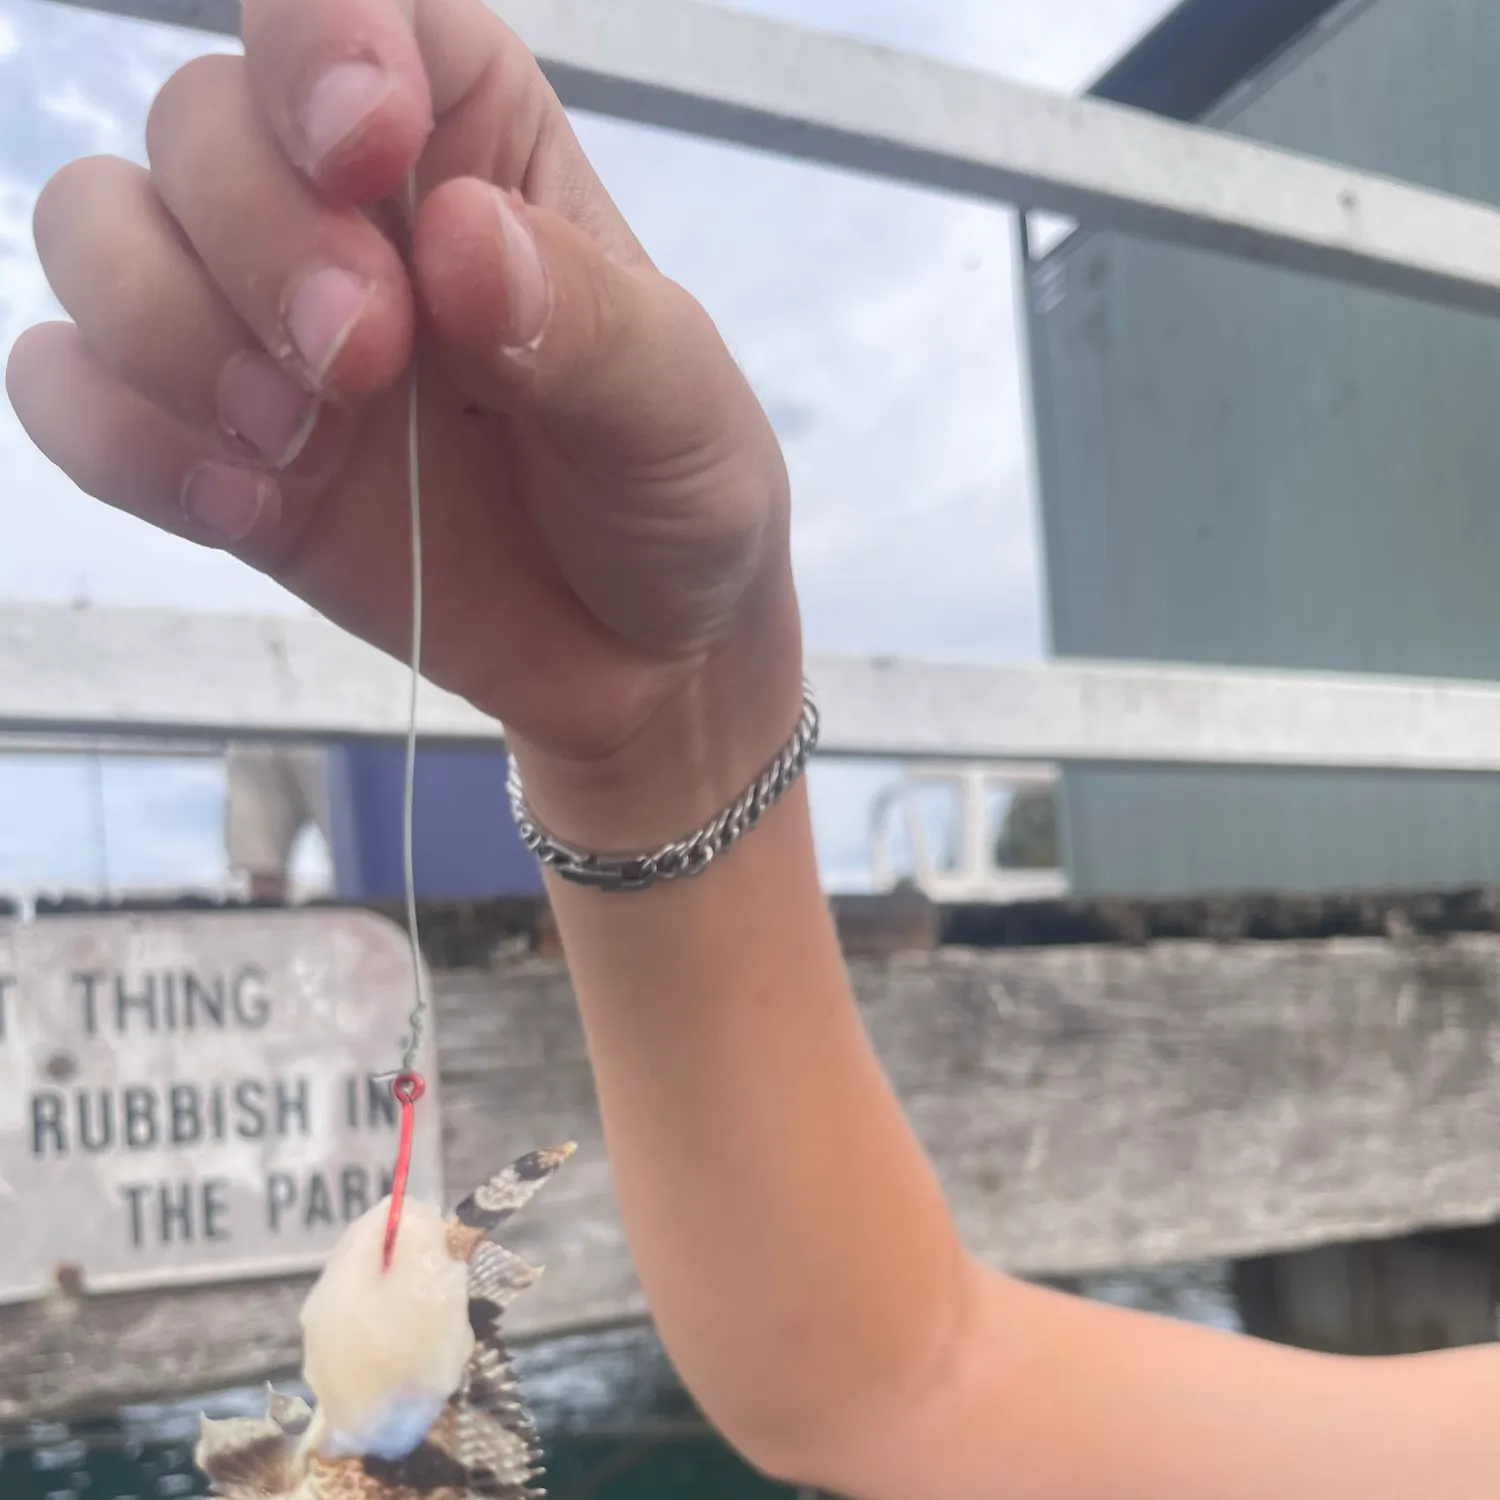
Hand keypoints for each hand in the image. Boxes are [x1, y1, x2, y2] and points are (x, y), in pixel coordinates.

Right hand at [7, 0, 801, 843]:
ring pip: (95, 230)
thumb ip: (588, 326)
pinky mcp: (215, 454)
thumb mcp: (680, 412)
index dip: (323, 40)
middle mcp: (349, 222)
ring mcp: (266, 339)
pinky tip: (244, 506)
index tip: (365, 149)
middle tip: (363, 362)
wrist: (637, 661)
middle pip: (197, 118)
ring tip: (293, 440)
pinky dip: (119, 439)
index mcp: (480, 156)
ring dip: (164, 328)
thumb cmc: (675, 503)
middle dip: (254, 235)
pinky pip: (71, 393)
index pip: (356, 8)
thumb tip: (457, 239)